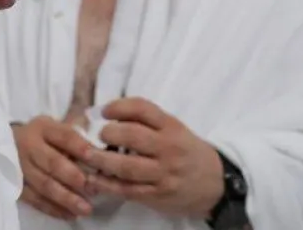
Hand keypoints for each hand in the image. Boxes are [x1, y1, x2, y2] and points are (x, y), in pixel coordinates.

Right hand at [12, 117, 94, 220]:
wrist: (8, 143)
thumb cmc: (41, 136)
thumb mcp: (55, 127)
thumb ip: (75, 136)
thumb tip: (100, 151)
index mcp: (43, 128)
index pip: (64, 136)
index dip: (79, 147)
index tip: (94, 157)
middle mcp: (30, 145)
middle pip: (52, 162)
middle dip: (73, 177)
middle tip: (91, 188)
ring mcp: (20, 166)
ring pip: (44, 184)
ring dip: (66, 198)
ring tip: (86, 208)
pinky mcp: (16, 184)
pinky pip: (35, 199)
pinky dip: (53, 208)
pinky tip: (70, 214)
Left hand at [84, 97, 223, 218]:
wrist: (216, 184)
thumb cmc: (186, 151)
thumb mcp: (174, 130)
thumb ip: (147, 123)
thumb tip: (106, 114)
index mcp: (171, 127)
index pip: (144, 109)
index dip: (119, 107)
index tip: (103, 111)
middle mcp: (168, 148)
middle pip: (133, 136)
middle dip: (108, 133)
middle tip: (94, 134)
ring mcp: (163, 173)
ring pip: (127, 166)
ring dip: (101, 160)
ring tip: (86, 155)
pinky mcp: (158, 195)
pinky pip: (128, 189)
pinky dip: (107, 184)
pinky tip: (93, 179)